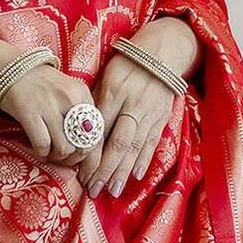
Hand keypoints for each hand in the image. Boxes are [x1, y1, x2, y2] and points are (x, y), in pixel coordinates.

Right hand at [0, 61, 102, 165]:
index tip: (79, 154)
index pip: (97, 130)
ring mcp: (49, 105)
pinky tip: (38, 149)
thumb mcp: (65, 90)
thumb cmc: (38, 83)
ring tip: (50, 153)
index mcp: (81, 93)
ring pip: (64, 148)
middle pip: (83, 143)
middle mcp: (69, 98)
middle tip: (64, 158)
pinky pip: (43, 145)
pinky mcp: (29, 112)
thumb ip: (77, 111)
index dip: (89, 149)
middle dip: (74, 157)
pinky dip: (41, 153)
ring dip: (57, 157)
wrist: (8, 68)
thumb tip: (84, 144)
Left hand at [80, 16, 196, 196]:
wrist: (163, 52)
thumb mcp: (105, 76)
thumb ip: (94, 102)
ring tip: (113, 190)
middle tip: (94, 189)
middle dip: (105, 169)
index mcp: (114, 91)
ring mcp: (150, 112)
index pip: (99, 128)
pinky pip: (152, 141)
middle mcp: (133, 103)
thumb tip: (79, 132)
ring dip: (123, 171)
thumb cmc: (126, 64)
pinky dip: (144, 159)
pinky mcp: (162, 117)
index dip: (90, 153)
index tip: (80, 173)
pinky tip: (135, 175)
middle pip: (118, 142)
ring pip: (135, 146)